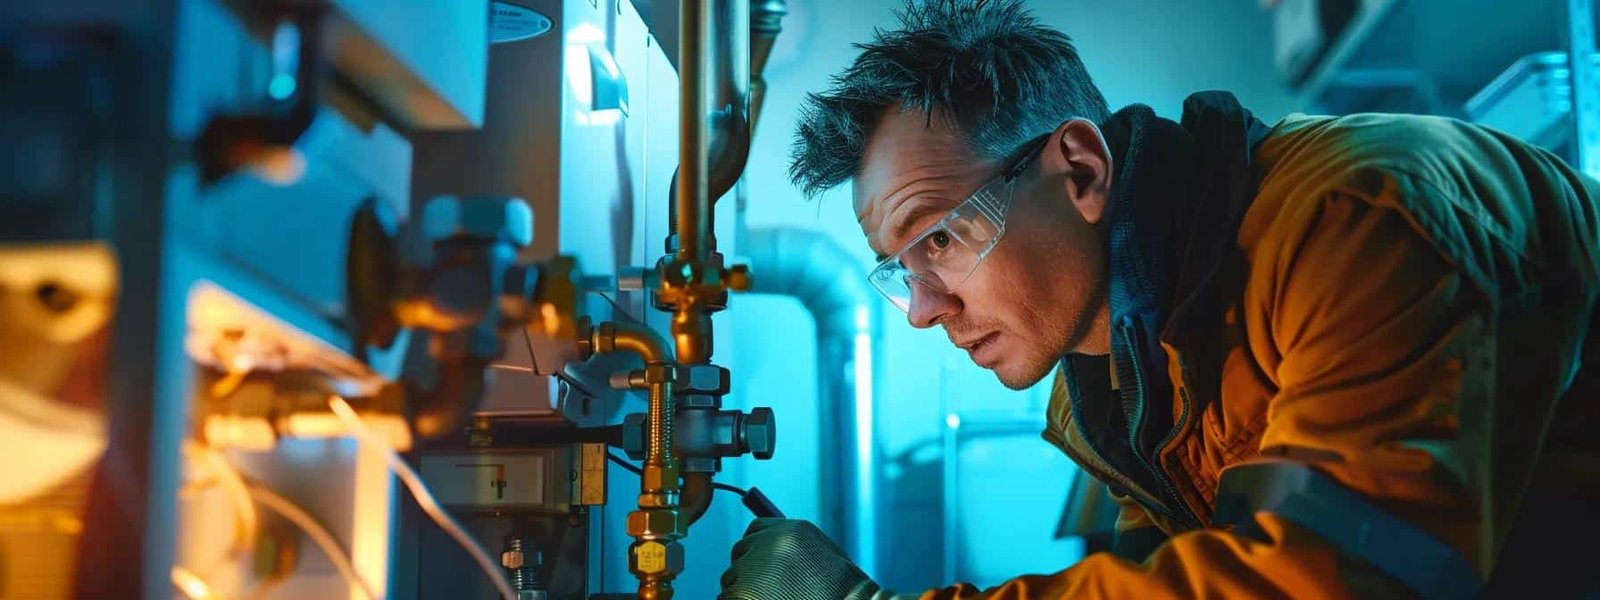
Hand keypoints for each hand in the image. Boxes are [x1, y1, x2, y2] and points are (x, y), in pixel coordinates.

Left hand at [719, 518, 883, 599]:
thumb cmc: (843, 593)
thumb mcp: (822, 557)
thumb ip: (793, 551)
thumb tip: (766, 556)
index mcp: (792, 530)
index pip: (755, 530)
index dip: (756, 549)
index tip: (759, 564)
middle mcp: (770, 542)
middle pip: (740, 552)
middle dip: (747, 571)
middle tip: (765, 591)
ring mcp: (756, 566)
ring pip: (731, 578)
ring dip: (743, 592)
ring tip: (773, 599)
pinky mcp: (745, 589)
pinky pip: (727, 598)